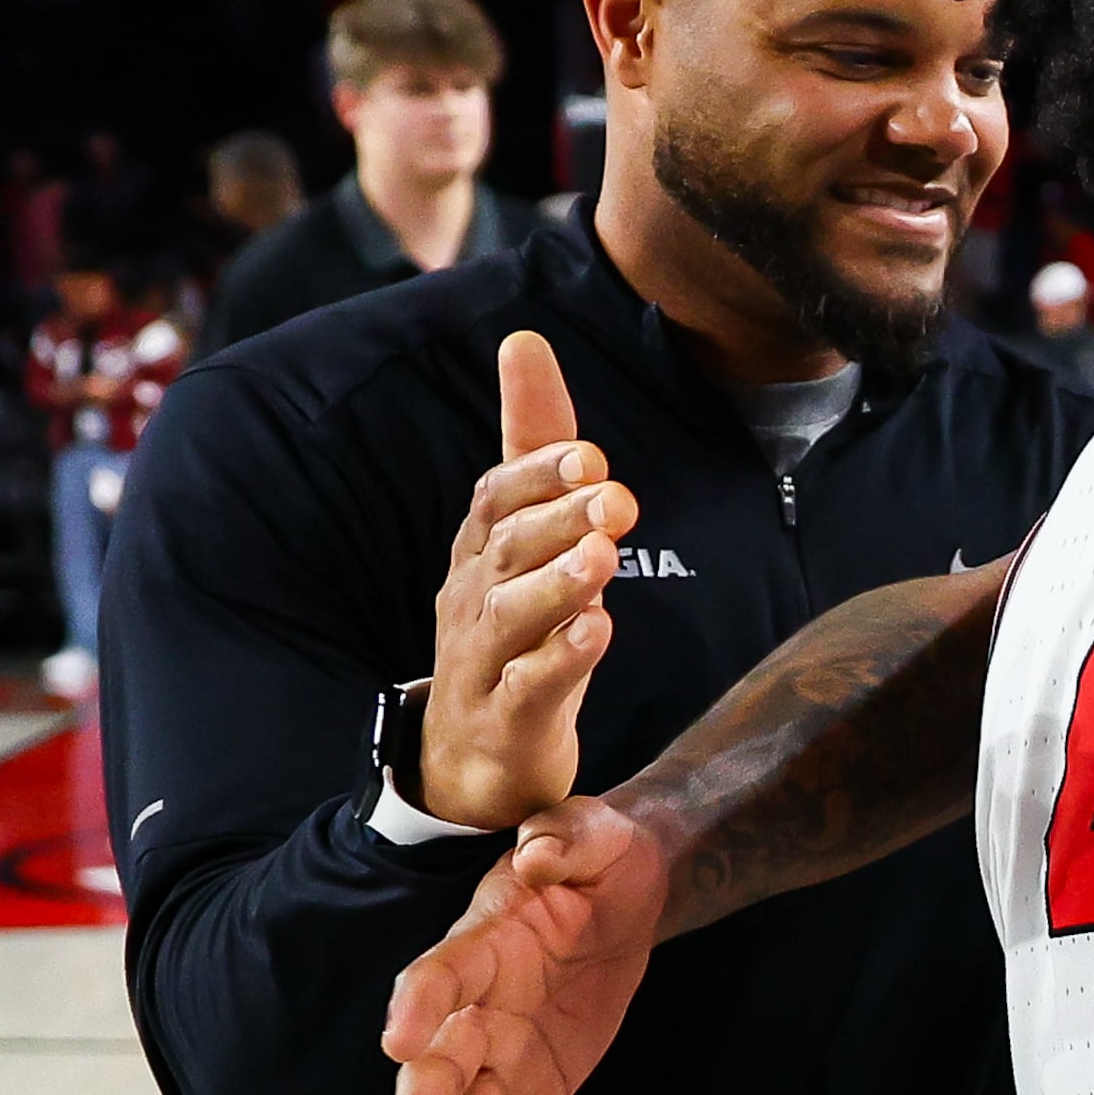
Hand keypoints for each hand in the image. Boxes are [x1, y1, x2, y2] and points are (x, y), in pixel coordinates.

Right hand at [378, 795, 667, 1094]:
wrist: (623, 894)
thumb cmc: (598, 856)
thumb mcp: (594, 833)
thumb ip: (565, 838)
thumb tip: (540, 852)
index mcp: (479, 945)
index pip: (438, 976)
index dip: (419, 1005)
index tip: (398, 1041)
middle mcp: (473, 1012)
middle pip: (436, 1072)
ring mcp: (496, 1060)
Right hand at [421, 333, 635, 829]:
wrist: (477, 756)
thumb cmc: (514, 629)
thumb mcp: (531, 533)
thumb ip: (536, 444)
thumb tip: (525, 338)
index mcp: (483, 551)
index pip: (497, 498)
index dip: (538, 474)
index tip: (590, 454)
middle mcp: (476, 597)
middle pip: (508, 549)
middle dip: (558, 518)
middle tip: (617, 497)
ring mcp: (485, 660)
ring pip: (512, 616)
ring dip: (558, 583)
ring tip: (604, 557)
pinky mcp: (507, 719)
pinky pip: (527, 687)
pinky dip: (560, 660)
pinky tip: (597, 632)